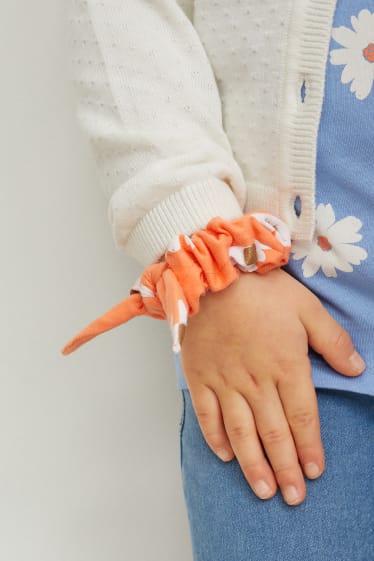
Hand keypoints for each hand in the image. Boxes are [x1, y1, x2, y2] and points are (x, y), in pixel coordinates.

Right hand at [180, 268, 364, 505]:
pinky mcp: (200, 376)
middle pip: (273, 432)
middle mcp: (255, 382)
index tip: (315, 472)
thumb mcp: (307, 307)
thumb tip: (357, 369)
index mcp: (286, 366)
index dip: (310, 447)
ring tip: (263, 490)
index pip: (302, 416)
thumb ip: (333, 340)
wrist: (212, 275)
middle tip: (292, 496)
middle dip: (285, 467)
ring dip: (253, 464)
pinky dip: (215, 438)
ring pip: (241, 431)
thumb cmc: (261, 290)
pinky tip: (225, 456)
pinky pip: (207, 414)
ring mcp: (224, 381)